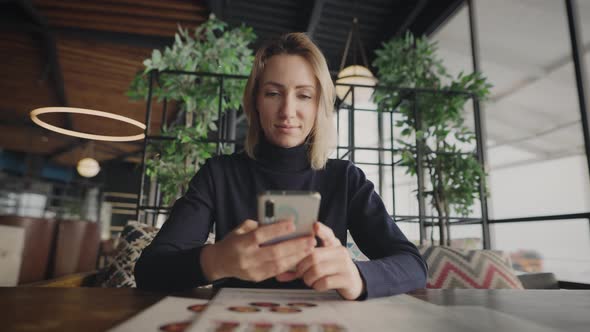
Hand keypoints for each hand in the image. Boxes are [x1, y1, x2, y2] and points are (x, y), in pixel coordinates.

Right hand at [200, 219, 315, 281]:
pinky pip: (276, 272)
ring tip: (309, 249)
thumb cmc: (233, 242)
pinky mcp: (256, 278)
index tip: (292, 224)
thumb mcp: (241, 229)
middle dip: (295, 246)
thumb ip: (259, 225)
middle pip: (274, 252)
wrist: (219, 262)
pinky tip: (299, 258)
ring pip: (278, 264)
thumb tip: (280, 222)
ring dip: (296, 257)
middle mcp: (246, 258)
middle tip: (310, 240)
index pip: (261, 235)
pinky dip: (289, 265)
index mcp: (241, 243)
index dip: (277, 230)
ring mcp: (252, 270)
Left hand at [276, 222, 365, 299]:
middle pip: (314, 255)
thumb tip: (278, 274)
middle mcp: (340, 252)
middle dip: (301, 267)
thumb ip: (301, 265)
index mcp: (333, 244)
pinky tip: (317, 285)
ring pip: (318, 270)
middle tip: (299, 273)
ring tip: (308, 280)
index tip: (315, 226)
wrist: (354, 282)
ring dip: (308, 278)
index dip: (322, 230)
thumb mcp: (321, 263)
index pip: (328, 234)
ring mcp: (344, 265)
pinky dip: (316, 285)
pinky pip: (325, 282)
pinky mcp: (346, 278)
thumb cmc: (331, 270)